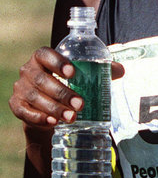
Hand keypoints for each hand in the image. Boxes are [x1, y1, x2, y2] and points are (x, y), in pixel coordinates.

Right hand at [9, 47, 123, 127]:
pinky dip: (39, 117)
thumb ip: (101, 70)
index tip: (73, 73)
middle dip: (62, 93)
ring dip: (54, 108)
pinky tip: (53, 122)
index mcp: (42, 57)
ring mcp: (20, 88)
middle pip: (41, 80)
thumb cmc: (68, 82)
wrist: (47, 103)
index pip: (45, 55)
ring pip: (34, 97)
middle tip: (81, 104)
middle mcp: (28, 71)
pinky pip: (24, 112)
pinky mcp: (16, 105)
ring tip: (72, 117)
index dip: (57, 62)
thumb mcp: (82, 74)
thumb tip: (120, 70)